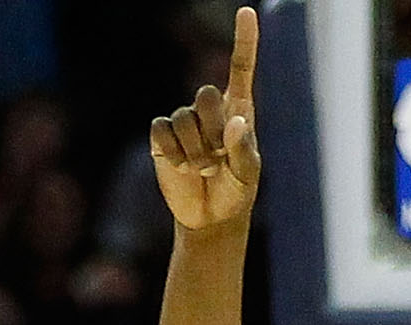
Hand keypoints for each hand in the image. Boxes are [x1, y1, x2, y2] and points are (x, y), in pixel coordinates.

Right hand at [150, 11, 260, 236]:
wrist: (210, 218)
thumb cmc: (235, 192)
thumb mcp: (247, 176)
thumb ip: (244, 150)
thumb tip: (235, 123)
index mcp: (238, 110)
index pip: (241, 69)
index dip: (244, 41)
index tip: (248, 12)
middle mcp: (209, 109)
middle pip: (206, 94)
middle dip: (212, 130)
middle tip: (217, 160)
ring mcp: (184, 120)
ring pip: (183, 119)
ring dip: (195, 152)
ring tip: (204, 172)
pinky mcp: (163, 136)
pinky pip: (163, 132)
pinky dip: (174, 155)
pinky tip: (183, 169)